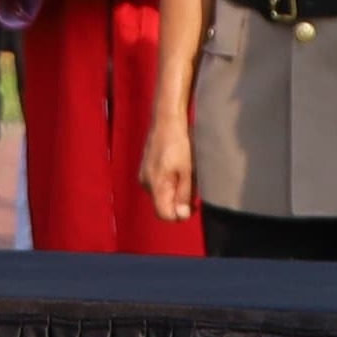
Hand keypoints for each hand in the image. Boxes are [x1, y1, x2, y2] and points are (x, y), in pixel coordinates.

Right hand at [140, 107, 197, 222]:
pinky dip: (170, 182)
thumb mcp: (187, 171)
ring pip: (162, 195)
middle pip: (163, 205)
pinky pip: (159, 185)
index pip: (164, 215)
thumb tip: (181, 216)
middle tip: (192, 184)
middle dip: (179, 201)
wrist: (166, 121)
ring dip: (175, 191)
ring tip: (186, 173)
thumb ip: (184, 195)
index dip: (180, 214)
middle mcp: (145, 183)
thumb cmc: (179, 144)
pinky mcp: (146, 169)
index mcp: (155, 185)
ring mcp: (144, 175)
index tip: (192, 203)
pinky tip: (178, 169)